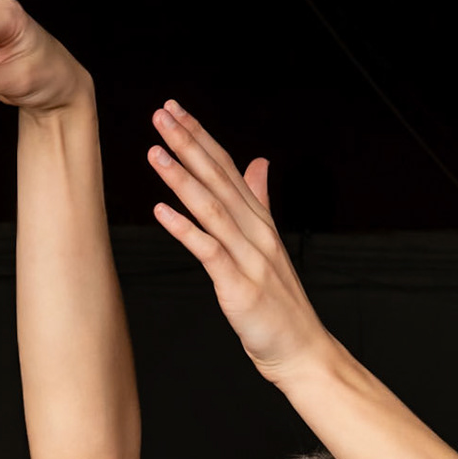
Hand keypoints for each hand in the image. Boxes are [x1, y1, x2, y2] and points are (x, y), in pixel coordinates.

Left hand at [147, 101, 334, 383]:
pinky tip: (161, 211)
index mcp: (259, 219)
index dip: (200, 136)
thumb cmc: (279, 302)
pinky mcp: (239, 286)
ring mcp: (249, 257)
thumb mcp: (269, 243)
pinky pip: (209, 252)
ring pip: (212, 208)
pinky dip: (185, 229)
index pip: (227, 167)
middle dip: (188, 144)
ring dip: (182, 178)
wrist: (301, 349)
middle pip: (219, 178)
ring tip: (156, 153)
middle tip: (162, 115)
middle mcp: (256, 231)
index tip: (175, 110)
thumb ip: (260, 199)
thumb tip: (258, 162)